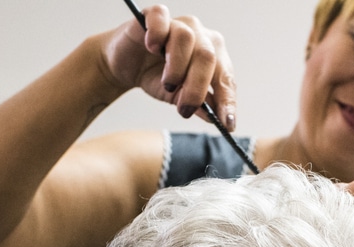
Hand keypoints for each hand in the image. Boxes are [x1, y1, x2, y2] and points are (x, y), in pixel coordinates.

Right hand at [102, 7, 236, 128]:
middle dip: (196, 87)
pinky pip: (161, 18)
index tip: (227, 123)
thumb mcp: (180, 97)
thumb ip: (201, 106)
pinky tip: (152, 48)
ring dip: (175, 68)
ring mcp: (178, 24)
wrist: (126, 66)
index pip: (226, 77)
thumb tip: (220, 120)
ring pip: (186, 39)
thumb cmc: (157, 77)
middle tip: (184, 108)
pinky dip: (157, 35)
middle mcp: (200, 36)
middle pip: (208, 57)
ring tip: (166, 83)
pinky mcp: (154, 16)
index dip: (227, 100)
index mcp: (214, 57)